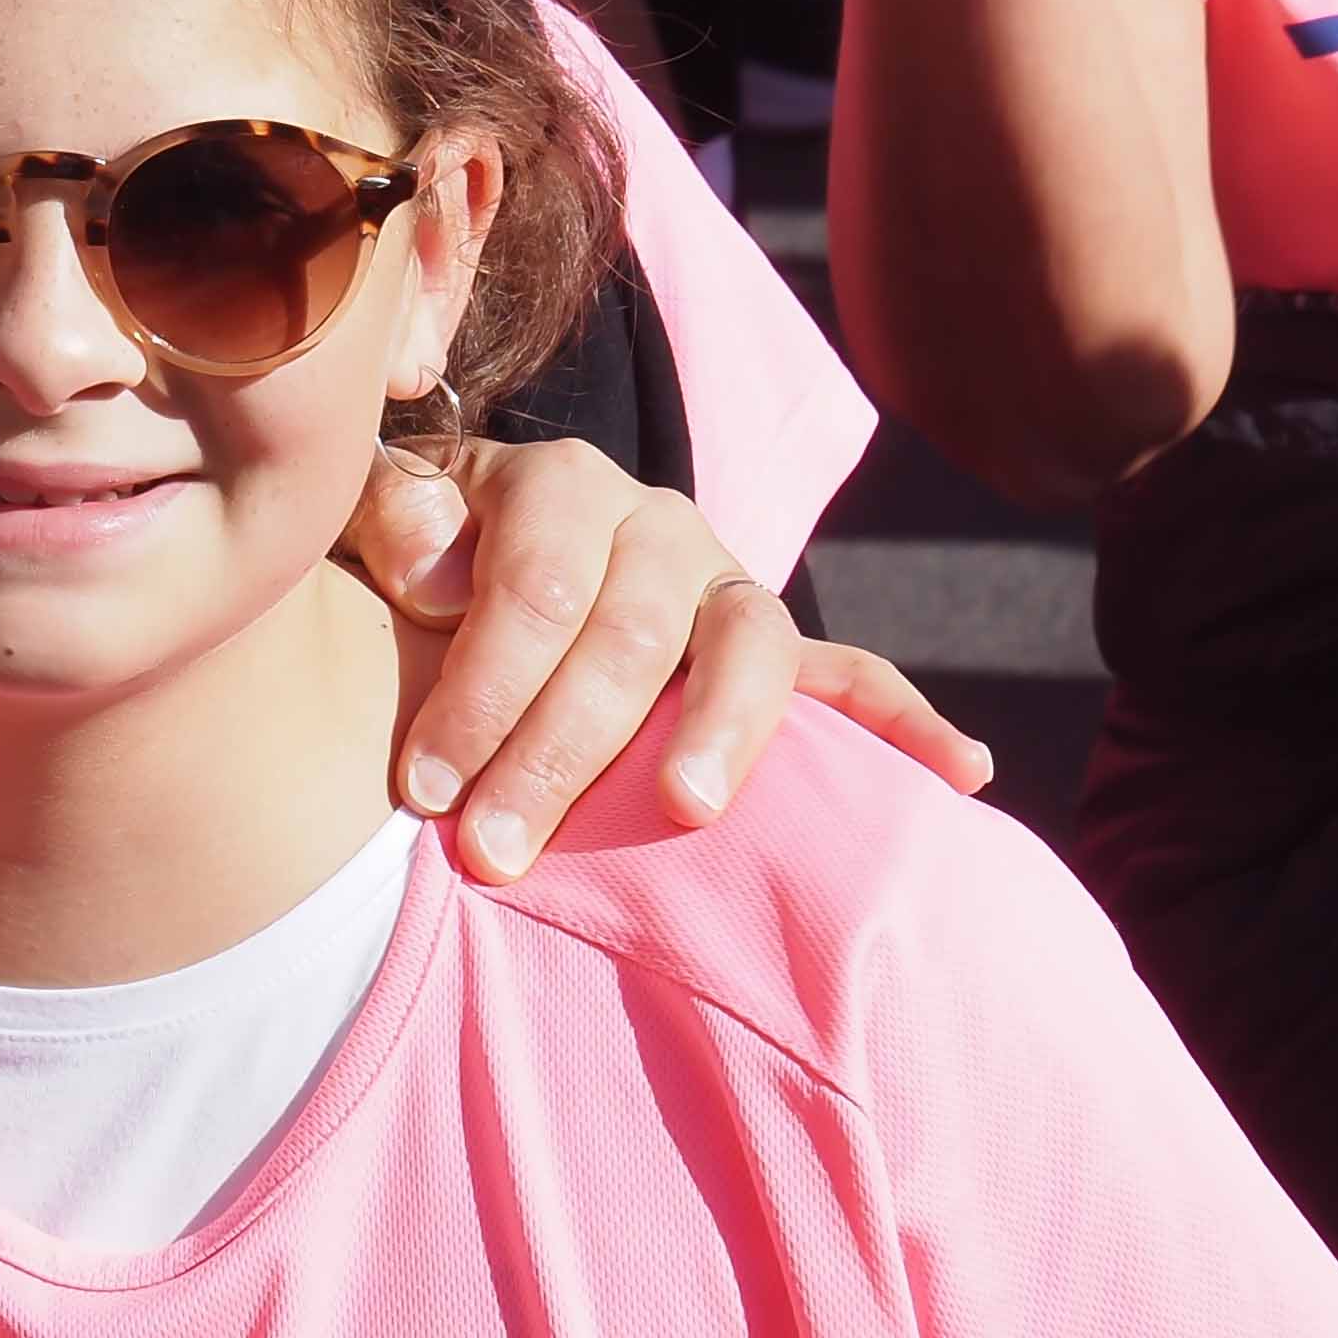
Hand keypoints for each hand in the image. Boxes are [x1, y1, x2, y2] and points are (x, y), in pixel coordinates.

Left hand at [346, 440, 991, 876]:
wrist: (459, 556)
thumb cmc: (412, 562)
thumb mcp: (377, 523)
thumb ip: (391, 520)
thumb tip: (436, 572)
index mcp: (560, 486)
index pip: (534, 589)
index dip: (479, 689)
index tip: (423, 788)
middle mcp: (657, 524)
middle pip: (628, 636)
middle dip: (557, 752)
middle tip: (496, 851)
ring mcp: (723, 587)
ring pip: (747, 647)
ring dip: (720, 733)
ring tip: (688, 810)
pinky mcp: (770, 650)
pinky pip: (851, 676)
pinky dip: (907, 721)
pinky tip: (960, 773)